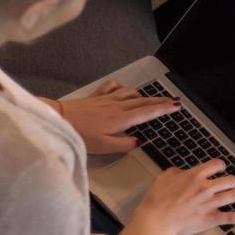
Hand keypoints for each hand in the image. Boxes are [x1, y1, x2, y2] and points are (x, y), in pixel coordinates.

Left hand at [55, 80, 180, 154]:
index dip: (164, 108)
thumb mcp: (103, 147)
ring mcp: (106, 99)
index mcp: (122, 119)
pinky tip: (123, 90)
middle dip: (160, 100)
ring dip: (143, 95)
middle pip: (144, 101)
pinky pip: (114, 87)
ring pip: (131, 93)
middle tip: (174, 101)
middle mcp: (117, 106)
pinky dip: (122, 88)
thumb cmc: (79, 135)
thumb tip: (138, 142)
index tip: (177, 106)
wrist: (58, 120)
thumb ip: (123, 145)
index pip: (148, 112)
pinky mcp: (96, 96)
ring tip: (150, 98)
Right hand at [132, 160, 234, 234]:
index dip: (220, 166)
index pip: (217, 164)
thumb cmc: (155, 200)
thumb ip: (177, 172)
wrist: (154, 220)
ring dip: (233, 195)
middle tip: (222, 186)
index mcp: (195, 176)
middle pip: (230, 180)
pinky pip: (232, 217)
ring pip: (234, 195)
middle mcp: (206, 188)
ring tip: (229, 196)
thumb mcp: (163, 177)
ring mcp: (210, 204)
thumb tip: (184, 172)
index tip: (218, 170)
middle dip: (228, 182)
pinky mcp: (211, 219)